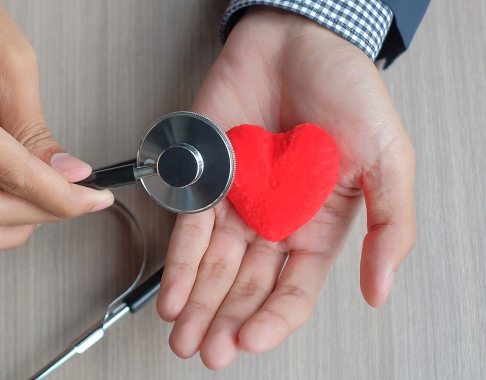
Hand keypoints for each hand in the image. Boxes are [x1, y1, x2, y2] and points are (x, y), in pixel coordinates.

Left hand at [156, 8, 415, 368]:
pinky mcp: (204, 180)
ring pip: (214, 269)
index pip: (293, 290)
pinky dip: (178, 264)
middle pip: (247, 288)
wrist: (297, 40)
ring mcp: (237, 203)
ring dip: (196, 305)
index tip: (248, 341)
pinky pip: (189, 230)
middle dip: (225, 323)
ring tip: (181, 337)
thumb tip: (380, 292)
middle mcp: (273, 223)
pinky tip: (170, 296)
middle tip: (207, 352)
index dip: (272, 321)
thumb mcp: (388, 159)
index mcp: (317, 227)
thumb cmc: (346, 90)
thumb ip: (390, 225)